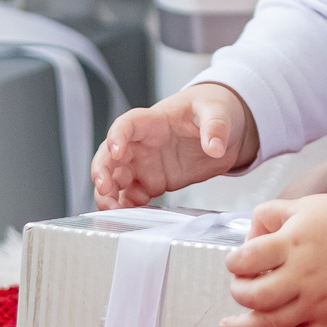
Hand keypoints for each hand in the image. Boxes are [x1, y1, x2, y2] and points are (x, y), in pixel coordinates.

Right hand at [90, 83, 256, 207]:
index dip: (117, 137)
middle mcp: (142, 144)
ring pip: (116, 179)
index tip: (116, 151)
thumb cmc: (211, 110)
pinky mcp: (153, 183)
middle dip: (102, 171)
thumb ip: (215, 127)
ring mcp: (145, 165)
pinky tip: (128, 216)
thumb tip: (215, 147)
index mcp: (153, 121)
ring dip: (109, 194)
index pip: (127, 125)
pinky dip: (126, 206)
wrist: (224, 128)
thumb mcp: (218, 111)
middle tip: (104, 188)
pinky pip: (132, 196)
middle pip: (110, 155)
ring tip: (113, 210)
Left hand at [221, 194, 326, 326]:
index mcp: (292, 243)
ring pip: (271, 325)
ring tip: (230, 326)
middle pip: (254, 296)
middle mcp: (302, 275)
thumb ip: (267, 216)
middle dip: (238, 292)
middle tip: (241, 286)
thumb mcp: (300, 205)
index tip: (237, 261)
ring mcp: (317, 301)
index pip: (247, 259)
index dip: (234, 261)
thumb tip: (248, 240)